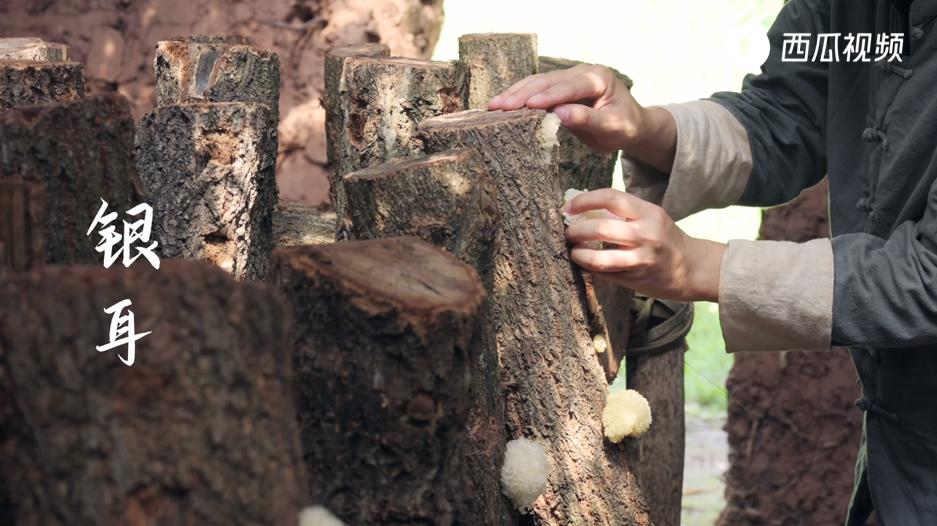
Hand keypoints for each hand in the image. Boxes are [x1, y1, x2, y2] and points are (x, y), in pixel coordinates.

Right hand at [487, 64, 675, 171]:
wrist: (630, 124)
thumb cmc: (624, 126)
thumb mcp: (612, 126)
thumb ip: (587, 119)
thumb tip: (560, 114)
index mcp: (598, 78)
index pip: (569, 86)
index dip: (548, 96)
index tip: (528, 105)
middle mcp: (582, 72)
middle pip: (548, 80)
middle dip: (522, 93)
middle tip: (500, 106)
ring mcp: (569, 77)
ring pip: (538, 82)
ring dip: (515, 94)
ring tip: (494, 105)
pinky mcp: (560, 87)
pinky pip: (537, 89)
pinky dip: (519, 97)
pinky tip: (502, 105)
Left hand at [562, 189, 724, 301]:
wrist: (692, 268)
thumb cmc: (664, 238)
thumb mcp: (650, 217)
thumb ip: (622, 212)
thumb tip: (581, 209)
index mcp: (649, 212)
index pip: (611, 198)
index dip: (584, 200)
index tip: (569, 207)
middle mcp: (646, 234)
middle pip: (601, 229)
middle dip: (576, 230)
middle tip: (569, 232)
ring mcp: (641, 259)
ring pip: (599, 258)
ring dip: (579, 254)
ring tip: (574, 251)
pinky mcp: (635, 279)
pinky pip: (604, 273)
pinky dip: (588, 267)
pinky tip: (584, 262)